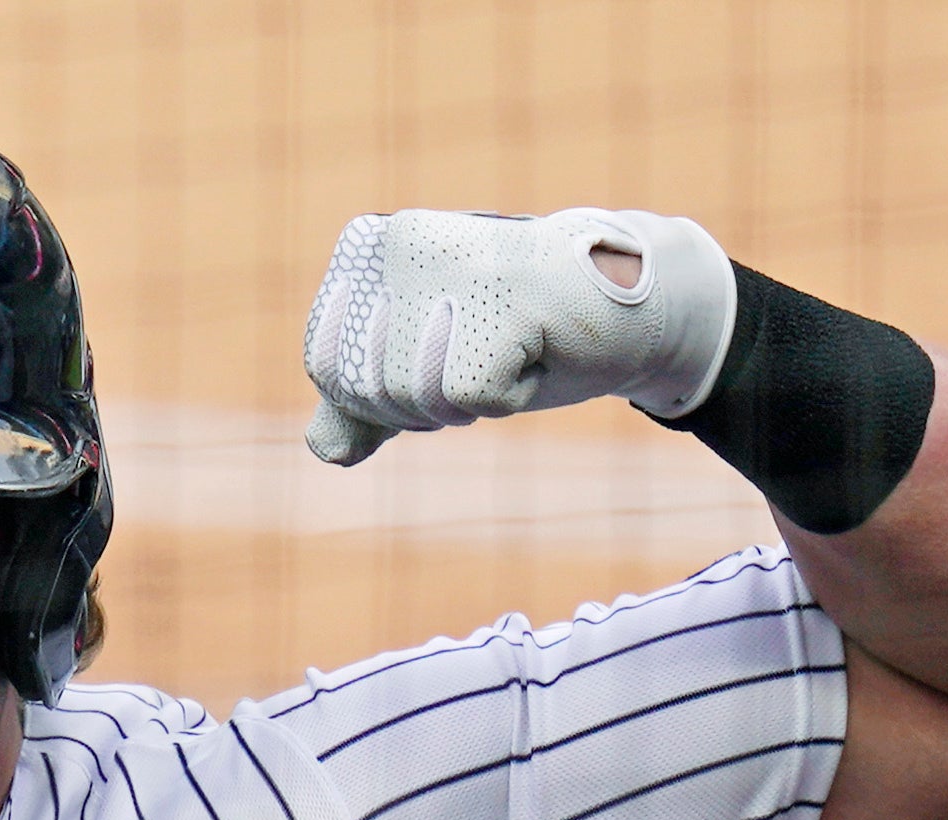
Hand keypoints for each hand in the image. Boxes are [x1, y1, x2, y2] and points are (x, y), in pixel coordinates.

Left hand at [300, 206, 736, 465]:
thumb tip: (324, 450)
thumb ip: (362, 406)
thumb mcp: (428, 367)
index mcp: (368, 248)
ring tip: (513, 343)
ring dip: (469, 399)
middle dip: (428, 399)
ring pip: (413, 396)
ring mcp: (451, 264)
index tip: (442, 349)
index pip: (326, 366)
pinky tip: (540, 346)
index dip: (384, 391)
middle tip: (486, 347)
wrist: (623, 307)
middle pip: (369, 388)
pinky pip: (470, 399)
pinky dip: (509, 396)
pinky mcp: (503, 297)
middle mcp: (400, 242)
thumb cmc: (518, 333)